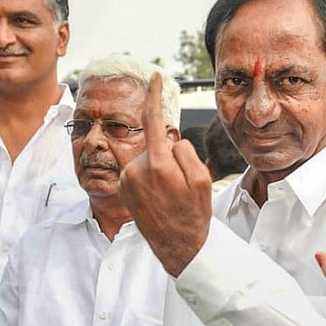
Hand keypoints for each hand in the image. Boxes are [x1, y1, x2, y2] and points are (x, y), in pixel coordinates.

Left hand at [119, 74, 212, 276]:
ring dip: (161, 169)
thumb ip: (185, 152)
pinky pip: (141, 169)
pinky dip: (152, 177)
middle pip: (158, 144)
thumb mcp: (202, 181)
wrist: (178, 248)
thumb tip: (170, 140)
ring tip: (171, 195)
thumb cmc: (193, 215)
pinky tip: (160, 198)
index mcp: (158, 164)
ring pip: (150, 157)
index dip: (155, 97)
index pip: (154, 120)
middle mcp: (136, 169)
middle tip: (183, 186)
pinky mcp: (123, 187)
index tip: (156, 77)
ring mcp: (127, 179)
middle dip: (171, 156)